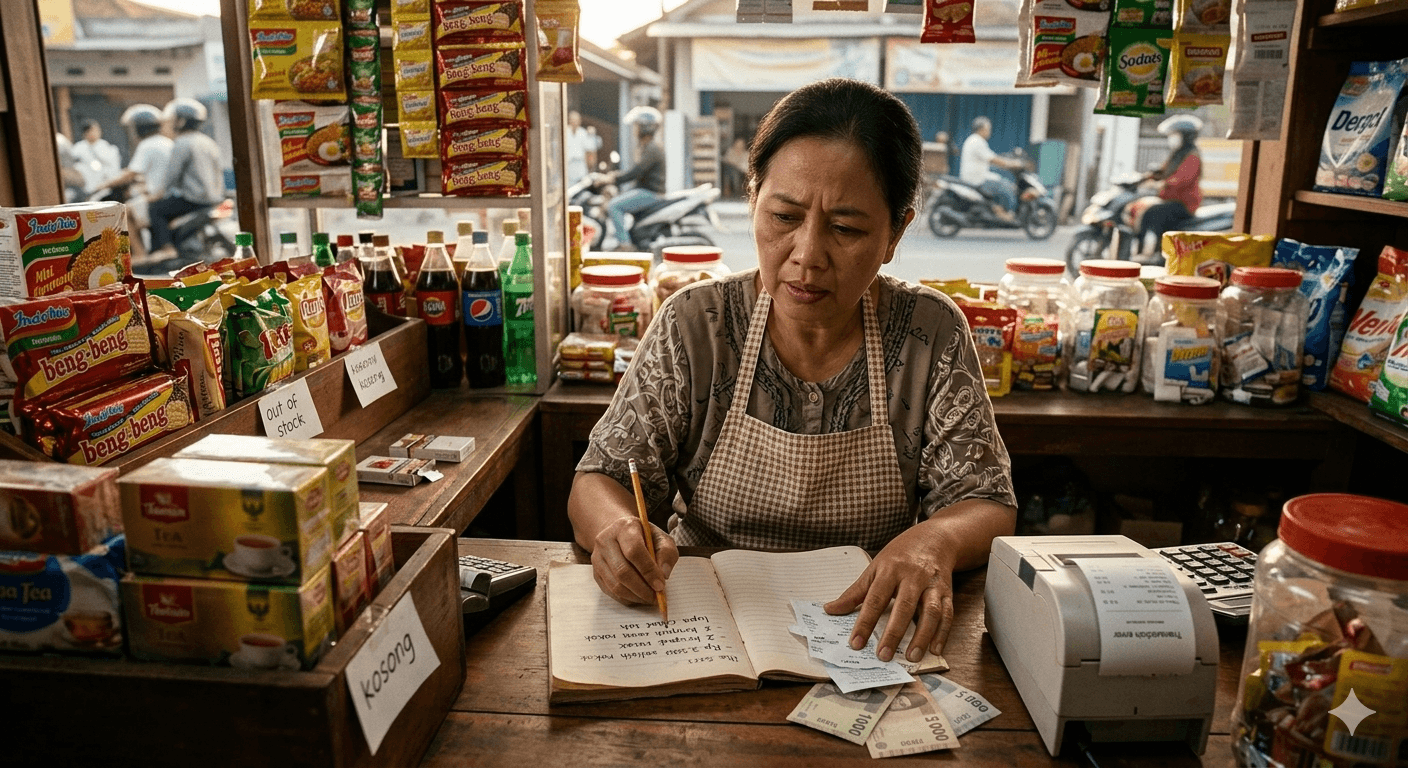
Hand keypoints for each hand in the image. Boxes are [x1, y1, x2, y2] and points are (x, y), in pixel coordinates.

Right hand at [589, 515, 678, 605]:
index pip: (634, 551)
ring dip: (635, 596)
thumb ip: (667, 553)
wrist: (621, 536)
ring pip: (615, 585)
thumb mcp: (661, 538)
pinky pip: (610, 592)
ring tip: (649, 598)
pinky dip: (627, 599)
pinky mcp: (595, 573)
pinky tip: (638, 597)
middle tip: (656, 596)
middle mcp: (606, 540)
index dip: (648, 570)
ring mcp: (597, 558)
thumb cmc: (644, 538)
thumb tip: (664, 574)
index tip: (661, 585)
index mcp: (624, 527)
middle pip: (622, 571)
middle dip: (642, 588)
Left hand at [823, 524, 956, 662]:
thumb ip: (855, 591)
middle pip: (904, 606)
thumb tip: (830, 609)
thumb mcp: (875, 567)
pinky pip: (947, 615)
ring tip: (911, 657)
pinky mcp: (948, 592)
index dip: (865, 622)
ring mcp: (932, 585)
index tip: (856, 643)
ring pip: (931, 612)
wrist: (934, 538)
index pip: (875, 598)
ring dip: (922, 636)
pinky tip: (934, 650)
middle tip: (883, 655)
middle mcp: (913, 577)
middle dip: (894, 633)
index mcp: (891, 570)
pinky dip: (942, 634)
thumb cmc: (901, 555)